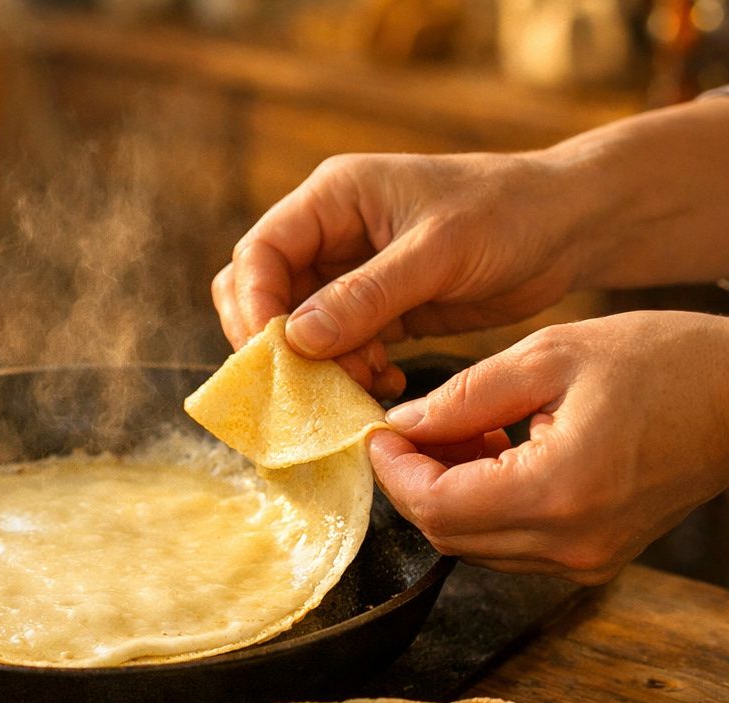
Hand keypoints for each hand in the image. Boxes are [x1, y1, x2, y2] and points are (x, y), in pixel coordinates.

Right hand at [212, 150, 590, 397]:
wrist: (570, 228)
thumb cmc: (510, 215)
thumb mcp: (438, 252)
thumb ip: (366, 295)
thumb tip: (294, 338)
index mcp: (332, 198)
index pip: (258, 254)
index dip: (254, 306)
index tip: (275, 355)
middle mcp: (328, 233)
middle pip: (261, 293)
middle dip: (276, 343)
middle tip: (308, 381)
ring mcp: (348, 273)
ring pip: (294, 328)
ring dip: (317, 364)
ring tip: (365, 380)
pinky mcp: (374, 309)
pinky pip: (334, 348)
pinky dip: (347, 371)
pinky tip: (385, 381)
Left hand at [369, 311, 728, 583]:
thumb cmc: (664, 362)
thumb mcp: (551, 356)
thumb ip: (465, 396)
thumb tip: (402, 424)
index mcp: (558, 491)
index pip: (435, 506)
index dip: (394, 471)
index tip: (380, 433)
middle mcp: (571, 543)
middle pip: (447, 534)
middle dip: (414, 482)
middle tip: (412, 428)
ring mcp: (586, 560)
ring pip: (475, 545)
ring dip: (448, 495)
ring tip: (462, 433)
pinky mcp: (595, 559)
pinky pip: (511, 545)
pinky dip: (485, 507)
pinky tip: (495, 455)